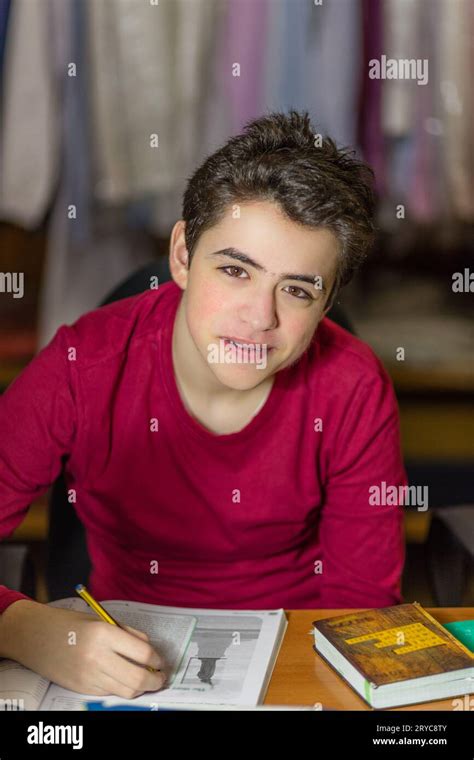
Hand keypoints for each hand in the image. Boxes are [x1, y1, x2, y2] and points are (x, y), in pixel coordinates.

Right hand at [1, 600, 166, 697]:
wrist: (35, 636)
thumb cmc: (69, 624)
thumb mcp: (101, 620)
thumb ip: (127, 633)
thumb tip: (149, 649)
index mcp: (104, 634)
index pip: (143, 653)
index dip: (157, 659)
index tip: (160, 660)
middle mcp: (97, 657)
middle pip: (138, 678)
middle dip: (155, 680)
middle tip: (160, 677)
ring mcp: (89, 676)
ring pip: (126, 691)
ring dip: (141, 688)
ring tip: (147, 681)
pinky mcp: (82, 688)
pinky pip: (110, 693)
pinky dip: (121, 689)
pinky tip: (124, 680)